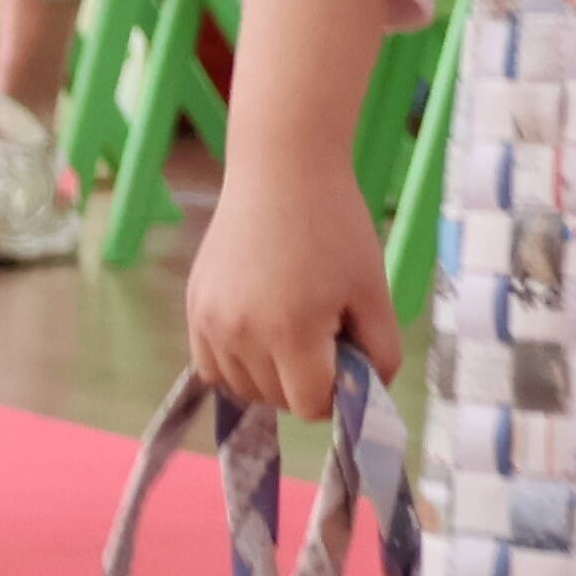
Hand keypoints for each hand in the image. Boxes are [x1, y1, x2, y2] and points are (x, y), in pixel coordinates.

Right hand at [186, 138, 393, 420]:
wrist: (281, 169)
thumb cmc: (335, 225)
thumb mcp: (374, 291)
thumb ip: (380, 355)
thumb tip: (368, 394)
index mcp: (290, 333)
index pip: (310, 407)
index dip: (336, 391)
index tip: (345, 353)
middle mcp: (240, 335)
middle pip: (277, 400)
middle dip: (306, 381)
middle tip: (323, 331)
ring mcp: (210, 322)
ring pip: (243, 389)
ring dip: (271, 377)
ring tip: (291, 328)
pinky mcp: (194, 306)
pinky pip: (211, 366)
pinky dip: (237, 364)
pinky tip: (259, 330)